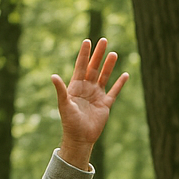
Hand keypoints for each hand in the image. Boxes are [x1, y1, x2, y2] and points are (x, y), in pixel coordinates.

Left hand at [53, 38, 128, 168]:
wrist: (79, 138)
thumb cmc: (69, 122)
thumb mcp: (64, 104)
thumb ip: (60, 90)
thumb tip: (53, 76)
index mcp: (76, 86)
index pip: (81, 66)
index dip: (84, 54)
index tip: (87, 41)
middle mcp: (87, 88)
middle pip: (94, 68)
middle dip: (98, 55)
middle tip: (103, 40)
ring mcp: (97, 96)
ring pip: (104, 77)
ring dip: (109, 66)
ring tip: (114, 53)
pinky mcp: (105, 105)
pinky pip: (114, 92)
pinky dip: (119, 84)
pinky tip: (125, 75)